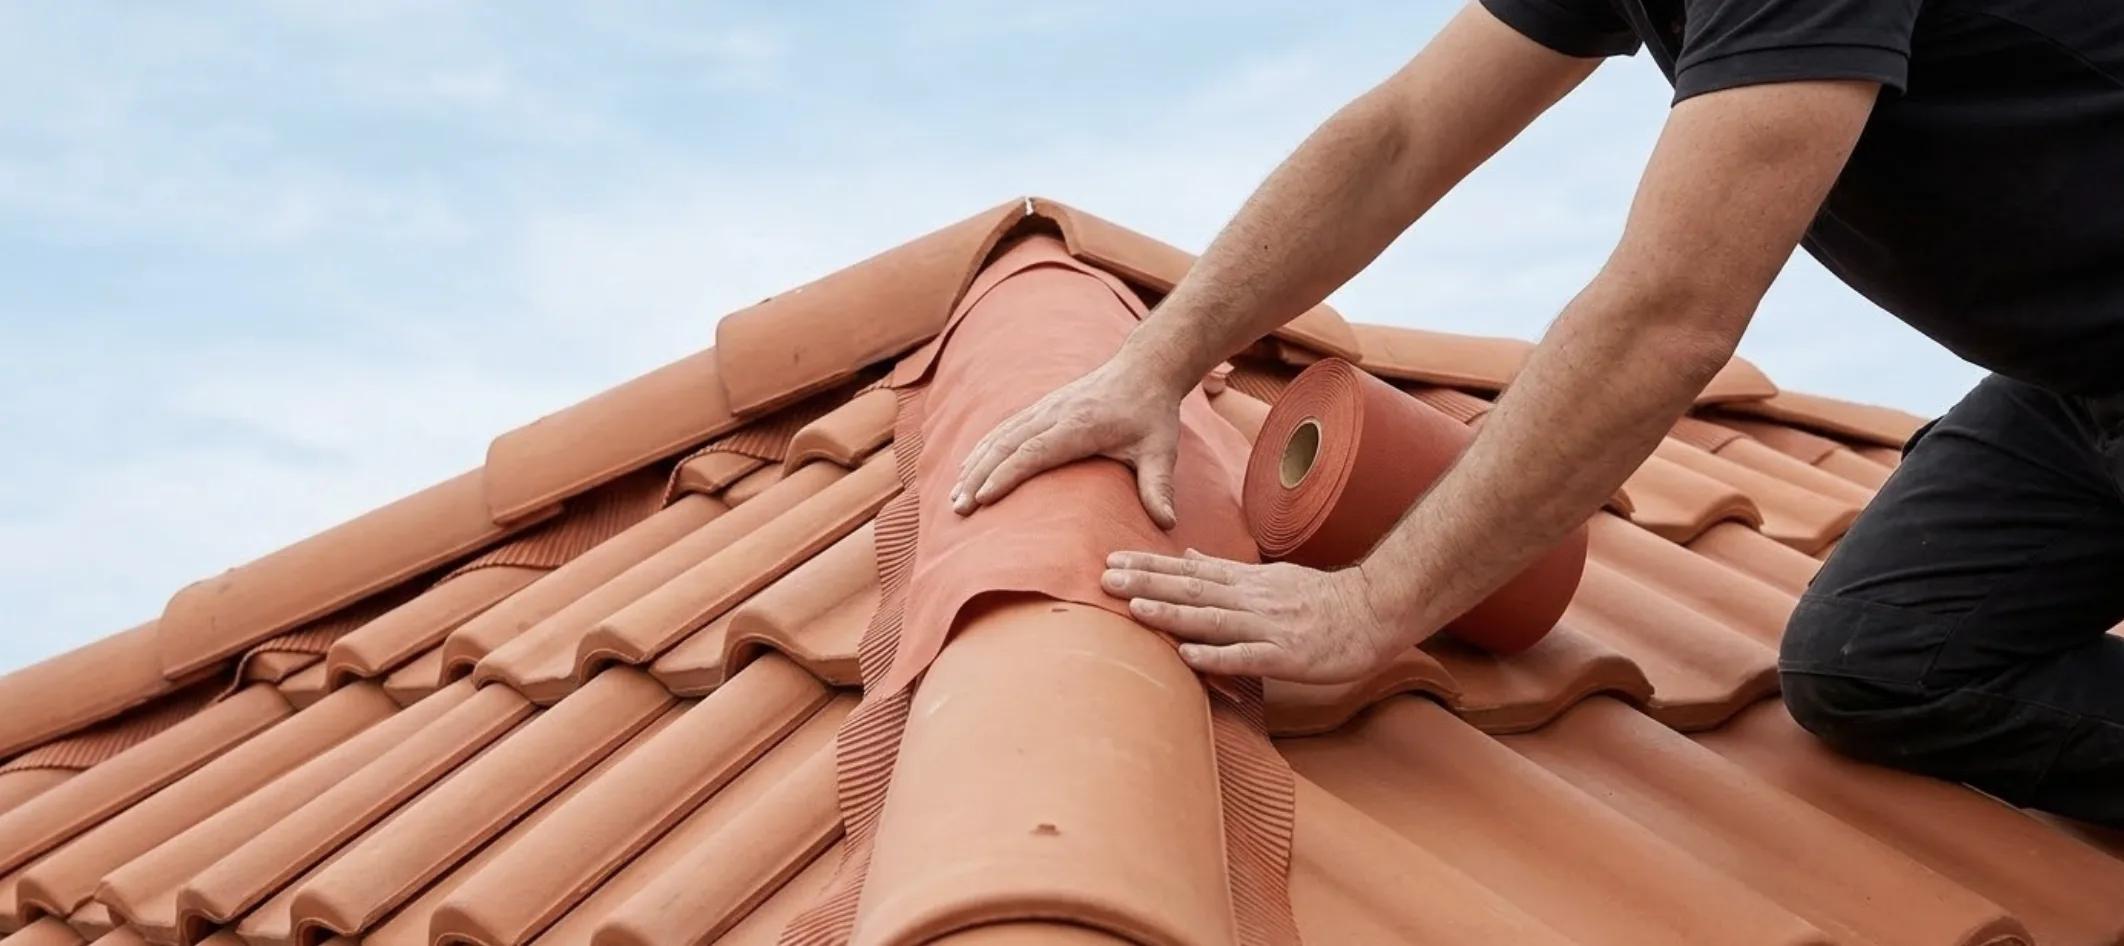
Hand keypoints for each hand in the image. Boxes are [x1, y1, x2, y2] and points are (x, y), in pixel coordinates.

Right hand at [952, 355, 1186, 527]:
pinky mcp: (1041, 408)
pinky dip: (983, 449)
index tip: (984, 497)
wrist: (1143, 369)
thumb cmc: (1151, 413)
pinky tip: (967, 468)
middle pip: (1007, 444)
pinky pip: (1004, 428)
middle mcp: (1054, 413)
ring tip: (955, 496)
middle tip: (959, 508)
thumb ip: (1159, 486)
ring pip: (1000, 435)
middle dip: (979, 476)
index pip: (1035, 451)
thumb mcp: (1160, 449)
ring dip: (974, 464)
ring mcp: (1044, 408)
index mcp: (1079, 425)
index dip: (1007, 474)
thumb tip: (1167, 524)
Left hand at [1100, 548, 1405, 682]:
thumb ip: (1227, 570)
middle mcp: (1250, 599)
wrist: (1373, 611)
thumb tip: (1189, 555)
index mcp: (1245, 582)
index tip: (1112, 560)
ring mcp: (1268, 626)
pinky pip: (1247, 657)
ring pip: (1213, 618)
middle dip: (1147, 584)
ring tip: (1135, 609)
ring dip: (1172, 614)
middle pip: (1191, 589)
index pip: (1188, 570)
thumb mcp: (1270, 576)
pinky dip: (1217, 655)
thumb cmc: (1320, 598)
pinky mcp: (1287, 656)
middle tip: (1105, 579)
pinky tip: (1188, 656)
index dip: (1149, 566)